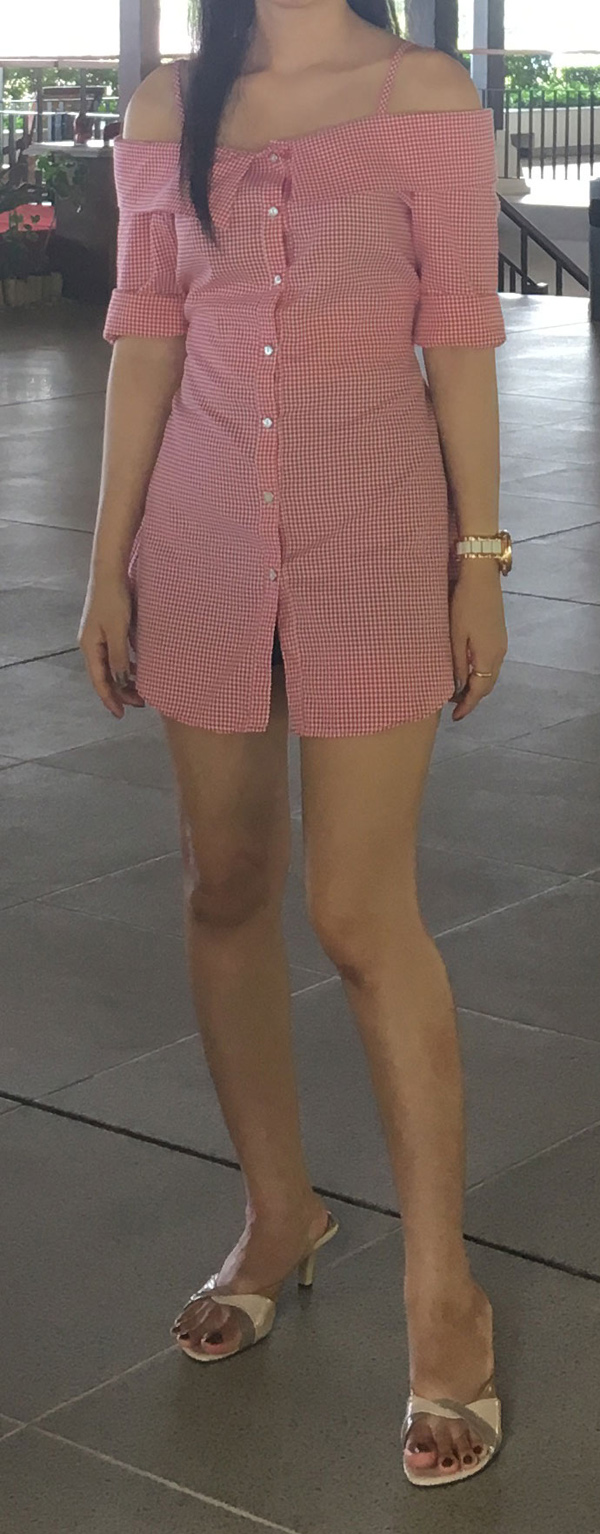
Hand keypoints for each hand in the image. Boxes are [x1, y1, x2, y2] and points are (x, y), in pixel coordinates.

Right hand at [78, 572, 143, 718]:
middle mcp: (91, 645)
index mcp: (90, 647)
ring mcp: (99, 637)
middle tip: (140, 703)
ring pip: (111, 666)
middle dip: (121, 692)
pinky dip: (127, 665)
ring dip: (125, 680)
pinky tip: (138, 668)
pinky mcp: (108, 630)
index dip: (110, 699)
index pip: (99, 681)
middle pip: (105, 676)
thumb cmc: (114, 600)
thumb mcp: (118, 632)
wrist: (110, 573)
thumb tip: (122, 682)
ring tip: (141, 690)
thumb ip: (119, 658)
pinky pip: (116, 655)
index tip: (121, 714)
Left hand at [450, 561, 507, 721]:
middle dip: (472, 699)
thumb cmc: (464, 604)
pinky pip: (491, 663)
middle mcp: (499, 654)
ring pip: (490, 675)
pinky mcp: (499, 635)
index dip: (467, 706)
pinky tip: (467, 671)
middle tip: (454, 707)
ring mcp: (501, 644)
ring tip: (457, 691)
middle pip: (487, 685)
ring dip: (476, 686)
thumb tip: (457, 687)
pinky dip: (480, 673)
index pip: (479, 691)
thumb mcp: (455, 636)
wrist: (482, 577)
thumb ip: (457, 663)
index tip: (455, 717)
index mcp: (487, 656)